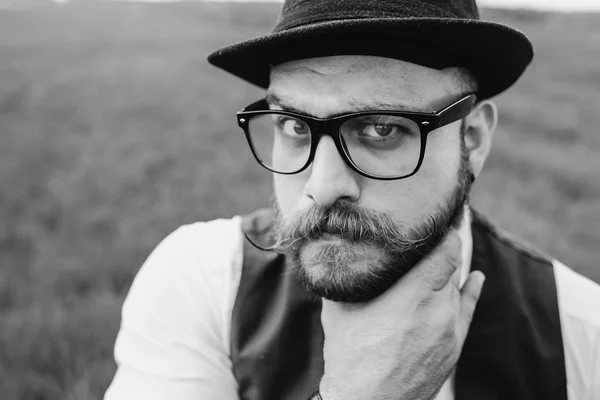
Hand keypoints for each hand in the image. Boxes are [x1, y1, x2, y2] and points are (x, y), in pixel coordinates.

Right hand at [318, 232, 484, 399]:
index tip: (441, 219)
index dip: (446, 232)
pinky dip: (469, 291)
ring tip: (442, 253)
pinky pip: (466, 311)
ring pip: (456, 289)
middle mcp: (439, 311)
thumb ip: (348, 278)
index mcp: (413, 297)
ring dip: (447, 272)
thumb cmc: (350, 358)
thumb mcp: (341, 310)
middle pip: (452, 267)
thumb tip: (339, 251)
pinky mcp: (454, 348)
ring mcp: (450, 332)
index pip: (446, 252)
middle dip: (443, 249)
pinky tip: (475, 278)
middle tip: (434, 233)